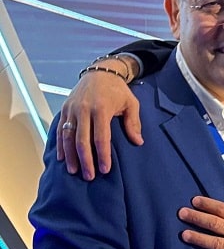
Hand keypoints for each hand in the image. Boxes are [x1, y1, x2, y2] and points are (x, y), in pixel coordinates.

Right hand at [57, 64, 142, 179]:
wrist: (99, 72)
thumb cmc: (117, 90)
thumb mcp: (131, 103)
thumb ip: (133, 122)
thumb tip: (138, 142)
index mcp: (102, 108)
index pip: (101, 137)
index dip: (103, 154)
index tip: (105, 169)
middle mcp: (84, 109)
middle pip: (82, 140)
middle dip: (85, 160)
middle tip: (90, 176)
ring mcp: (72, 109)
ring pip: (68, 136)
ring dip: (71, 156)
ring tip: (74, 171)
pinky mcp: (65, 109)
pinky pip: (59, 130)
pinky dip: (60, 145)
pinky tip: (63, 158)